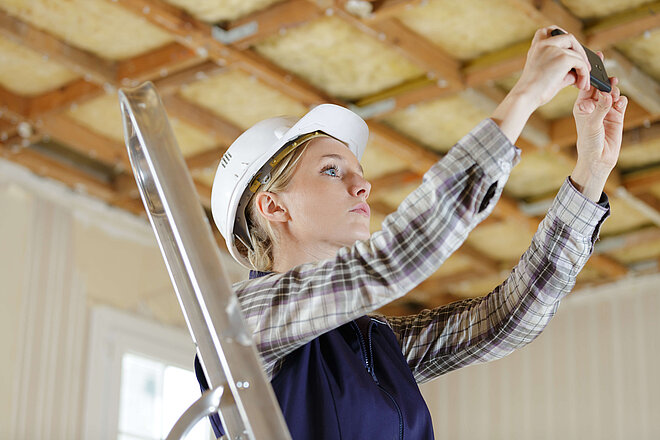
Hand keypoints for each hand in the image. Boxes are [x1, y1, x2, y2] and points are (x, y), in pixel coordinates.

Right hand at [511, 27, 591, 108]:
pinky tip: (581, 84)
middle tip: (584, 67)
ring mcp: (554, 49)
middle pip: (569, 37)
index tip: (568, 46)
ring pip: (578, 53)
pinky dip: (584, 74)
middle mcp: (543, 44)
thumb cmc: (533, 91)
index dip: (560, 34)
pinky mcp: (563, 58)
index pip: (548, 31)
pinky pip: (581, 63)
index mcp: (536, 48)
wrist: (525, 97)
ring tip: (582, 82)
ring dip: (584, 68)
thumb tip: (579, 71)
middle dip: (579, 51)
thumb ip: (562, 69)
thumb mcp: (547, 75)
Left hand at [571, 53, 627, 200]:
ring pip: (612, 92)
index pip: (586, 85)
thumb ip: (600, 109)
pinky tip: (619, 104)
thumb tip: (607, 95)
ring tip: (613, 97)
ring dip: (614, 91)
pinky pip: (621, 102)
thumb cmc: (588, 143)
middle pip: (601, 86)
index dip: (591, 73)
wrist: (598, 159)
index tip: (595, 60)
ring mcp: (606, 109)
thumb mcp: (591, 125)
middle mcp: (594, 106)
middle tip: (610, 78)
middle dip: (606, 80)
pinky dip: (621, 100)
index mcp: (582, 105)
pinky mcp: (617, 115)